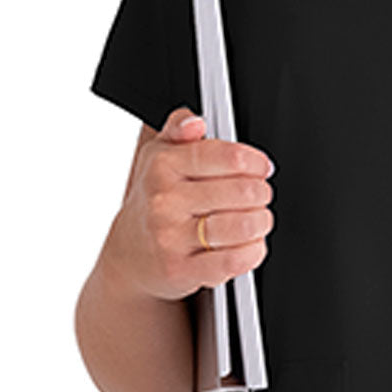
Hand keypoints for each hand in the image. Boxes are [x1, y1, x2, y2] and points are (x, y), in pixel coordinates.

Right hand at [105, 106, 274, 300]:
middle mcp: (164, 201)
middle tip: (257, 195)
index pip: (228, 156)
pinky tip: (248, 244)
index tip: (261, 167)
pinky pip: (234, 260)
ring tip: (256, 219)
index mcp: (162, 166)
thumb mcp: (159, 155)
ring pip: (243, 226)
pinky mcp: (181, 270)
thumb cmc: (153, 201)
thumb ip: (179, 129)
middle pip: (244, 191)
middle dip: (261, 193)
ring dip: (261, 222)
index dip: (255, 162)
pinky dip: (252, 251)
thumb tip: (193, 122)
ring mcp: (171, 237)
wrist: (130, 254)